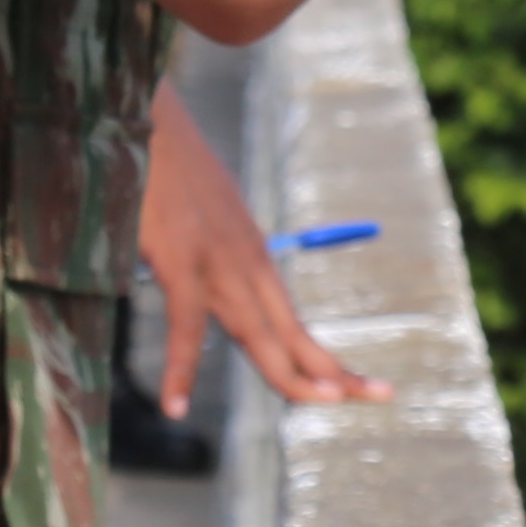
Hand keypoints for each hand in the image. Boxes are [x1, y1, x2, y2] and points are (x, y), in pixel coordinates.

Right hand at [139, 84, 383, 416]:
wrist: (144, 119)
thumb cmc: (165, 165)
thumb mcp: (205, 213)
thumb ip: (215, 247)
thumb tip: (214, 272)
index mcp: (251, 257)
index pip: (293, 322)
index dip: (322, 359)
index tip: (356, 387)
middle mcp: (245, 265)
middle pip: (292, 334)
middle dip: (335, 372)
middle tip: (380, 396)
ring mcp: (216, 264)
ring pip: (258, 334)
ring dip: (293, 372)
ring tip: (323, 402)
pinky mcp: (180, 260)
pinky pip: (184, 325)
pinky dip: (180, 369)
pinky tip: (175, 407)